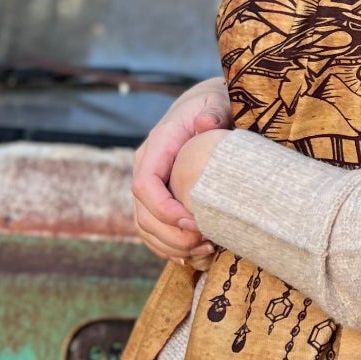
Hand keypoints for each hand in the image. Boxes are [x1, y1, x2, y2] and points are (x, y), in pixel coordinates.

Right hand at [132, 78, 228, 264]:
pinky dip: (168, 248)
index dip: (164, 210)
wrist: (207, 105)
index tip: (194, 224)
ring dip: (171, 246)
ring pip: (144, 226)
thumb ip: (213, 112)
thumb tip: (205, 123)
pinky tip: (192, 258)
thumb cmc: (216, 104)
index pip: (145, 184)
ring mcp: (150, 184)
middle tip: (206, 245)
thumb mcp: (218, 101)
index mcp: (158, 145)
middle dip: (171, 236)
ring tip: (205, 251)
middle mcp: (147, 166)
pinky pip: (152, 230)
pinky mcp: (158, 198)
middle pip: (142, 213)